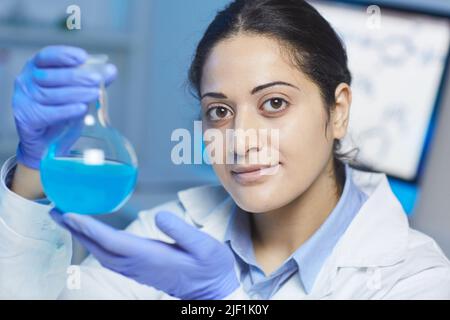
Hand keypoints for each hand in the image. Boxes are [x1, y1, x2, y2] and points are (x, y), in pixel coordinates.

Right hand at [13, 45, 116, 168]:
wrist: (45, 143)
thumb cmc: (60, 112)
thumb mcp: (76, 93)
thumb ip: (90, 81)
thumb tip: (110, 70)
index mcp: (36, 69)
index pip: (46, 56)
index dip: (64, 55)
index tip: (83, 57)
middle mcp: (26, 82)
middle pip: (51, 75)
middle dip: (77, 76)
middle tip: (97, 79)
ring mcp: (23, 100)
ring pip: (50, 94)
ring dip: (76, 93)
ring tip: (95, 94)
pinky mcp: (26, 119)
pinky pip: (48, 113)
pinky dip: (67, 110)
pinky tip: (81, 108)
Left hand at [50, 209, 239, 299]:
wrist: (212, 290)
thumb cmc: (211, 267)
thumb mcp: (205, 246)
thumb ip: (181, 231)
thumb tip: (158, 216)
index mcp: (153, 257)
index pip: (114, 242)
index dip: (91, 228)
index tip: (70, 215)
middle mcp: (140, 265)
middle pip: (101, 248)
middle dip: (77, 230)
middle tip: (56, 211)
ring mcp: (139, 269)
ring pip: (103, 253)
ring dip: (84, 236)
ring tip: (69, 219)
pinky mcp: (141, 269)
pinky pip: (111, 257)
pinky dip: (97, 244)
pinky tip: (94, 235)